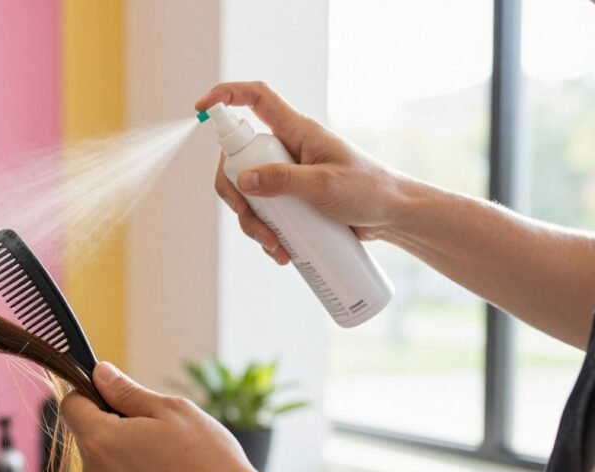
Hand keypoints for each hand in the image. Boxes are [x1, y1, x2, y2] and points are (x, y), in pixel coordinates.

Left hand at [60, 362, 268, 471]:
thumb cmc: (206, 458)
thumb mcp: (170, 409)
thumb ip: (126, 391)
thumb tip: (100, 373)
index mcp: (101, 441)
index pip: (70, 406)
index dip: (90, 394)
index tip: (115, 395)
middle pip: (89, 437)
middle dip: (113, 426)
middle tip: (156, 428)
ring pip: (106, 464)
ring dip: (126, 455)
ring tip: (168, 458)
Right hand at [195, 81, 411, 263]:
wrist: (393, 216)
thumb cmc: (368, 190)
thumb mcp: (324, 185)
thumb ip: (283, 180)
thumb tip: (242, 180)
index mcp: (296, 132)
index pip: (255, 99)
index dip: (226, 96)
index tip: (201, 106)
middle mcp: (286, 150)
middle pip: (238, 160)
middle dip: (235, 194)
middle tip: (248, 217)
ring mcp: (287, 177)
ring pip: (249, 195)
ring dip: (254, 224)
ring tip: (277, 247)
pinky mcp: (292, 202)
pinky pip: (265, 215)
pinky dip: (267, 235)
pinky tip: (282, 253)